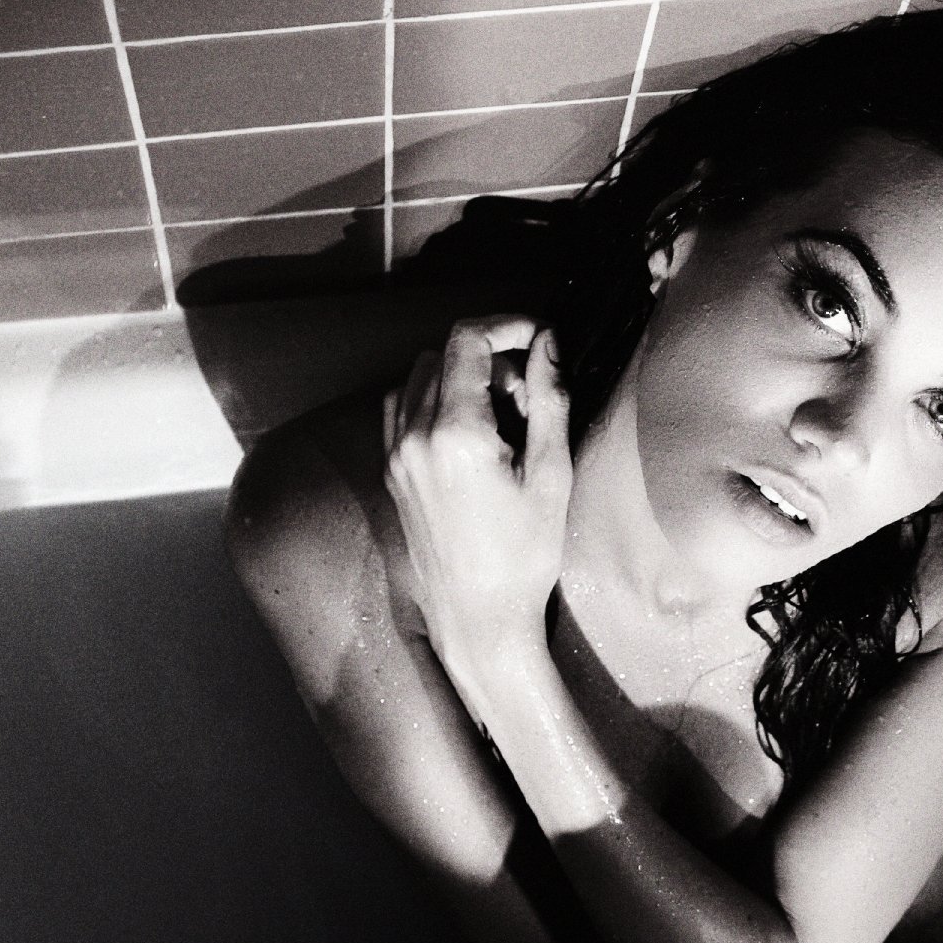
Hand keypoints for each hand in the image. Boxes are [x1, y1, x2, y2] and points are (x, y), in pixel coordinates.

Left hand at [384, 316, 572, 680]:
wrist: (478, 617)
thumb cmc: (524, 556)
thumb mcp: (551, 475)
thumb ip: (549, 400)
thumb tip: (547, 343)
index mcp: (456, 434)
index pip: (467, 340)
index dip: (505, 325)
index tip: (535, 337)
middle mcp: (415, 437)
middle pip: (442, 353)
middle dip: (488, 354)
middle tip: (526, 391)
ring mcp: (396, 455)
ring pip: (417, 377)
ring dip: (458, 375)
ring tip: (499, 413)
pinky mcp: (391, 472)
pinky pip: (400, 409)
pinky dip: (431, 399)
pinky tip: (466, 429)